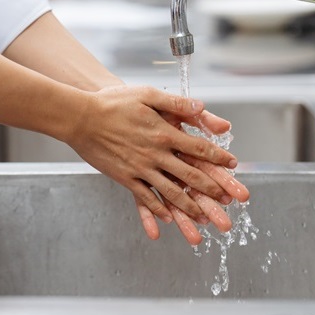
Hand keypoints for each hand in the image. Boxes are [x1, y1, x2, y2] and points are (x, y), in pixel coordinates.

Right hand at [66, 85, 246, 239]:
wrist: (81, 118)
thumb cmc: (114, 103)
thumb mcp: (147, 95)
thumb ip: (176, 102)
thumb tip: (202, 107)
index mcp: (164, 133)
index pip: (199, 149)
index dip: (219, 158)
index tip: (232, 165)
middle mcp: (156, 154)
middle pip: (190, 176)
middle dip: (212, 191)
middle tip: (227, 203)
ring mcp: (140, 169)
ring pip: (170, 192)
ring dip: (189, 207)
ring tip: (203, 219)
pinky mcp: (124, 178)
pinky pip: (144, 198)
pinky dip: (158, 209)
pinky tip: (167, 217)